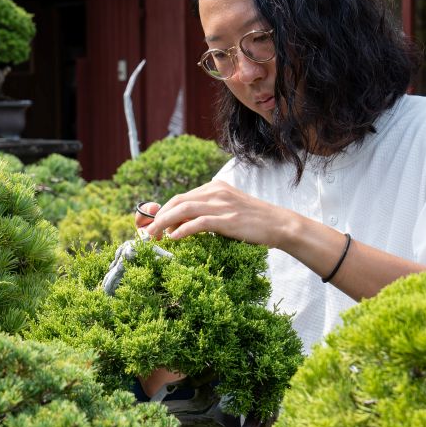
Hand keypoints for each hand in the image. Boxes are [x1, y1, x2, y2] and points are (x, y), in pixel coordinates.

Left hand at [137, 181, 299, 248]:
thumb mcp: (227, 211)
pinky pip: (200, 222)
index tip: (149, 223)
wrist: (279, 224)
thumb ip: (205, 213)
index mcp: (214, 188)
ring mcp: (222, 205)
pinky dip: (183, 230)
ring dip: (163, 223)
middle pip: (177, 201)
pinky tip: (174, 238)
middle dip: (158, 217)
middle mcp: (216, 192)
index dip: (161, 210)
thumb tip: (177, 227)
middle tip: (145, 232)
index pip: (180, 197)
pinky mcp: (229, 220)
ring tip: (152, 236)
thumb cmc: (252, 222)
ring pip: (184, 210)